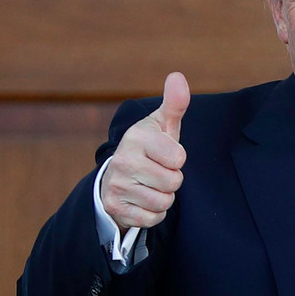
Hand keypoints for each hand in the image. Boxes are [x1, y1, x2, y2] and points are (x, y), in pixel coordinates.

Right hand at [101, 72, 189, 231]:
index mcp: (137, 137)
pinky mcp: (116, 208)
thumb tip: (178, 76)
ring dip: (163, 196)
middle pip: (173, 182)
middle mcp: (123, 161)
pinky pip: (153, 218)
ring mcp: (117, 186)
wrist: (117, 176)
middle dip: (171, 179)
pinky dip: (153, 212)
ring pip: (164, 201)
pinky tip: (142, 199)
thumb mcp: (161, 125)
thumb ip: (174, 103)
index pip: (179, 158)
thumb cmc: (149, 147)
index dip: (177, 159)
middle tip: (157, 171)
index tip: (164, 154)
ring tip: (149, 184)